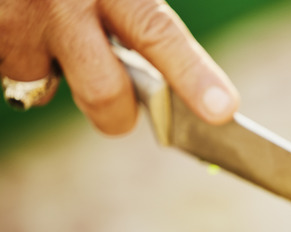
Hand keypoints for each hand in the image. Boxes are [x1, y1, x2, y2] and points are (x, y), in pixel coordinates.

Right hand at [0, 0, 238, 134]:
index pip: (157, 33)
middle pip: (104, 93)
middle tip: (123, 111)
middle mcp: (63, 2)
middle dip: (117, 115)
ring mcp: (17, 21)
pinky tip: (21, 20)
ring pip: (44, 84)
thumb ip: (137, 8)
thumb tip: (164, 61)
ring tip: (52, 28)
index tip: (223, 110)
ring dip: (54, 70)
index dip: (192, 75)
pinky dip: (22, 54)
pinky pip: (10, 66)